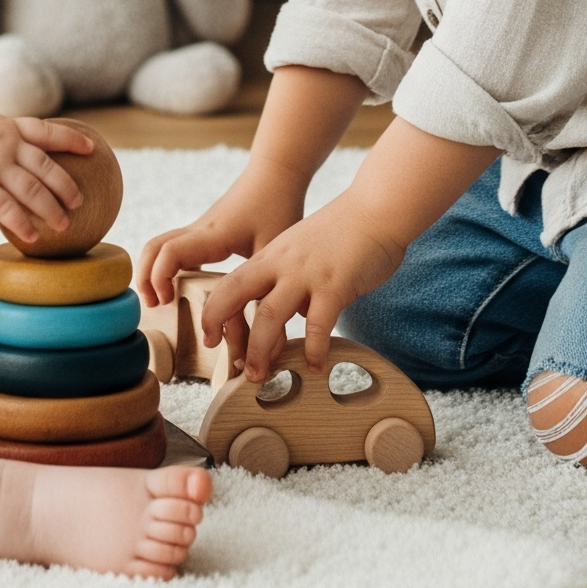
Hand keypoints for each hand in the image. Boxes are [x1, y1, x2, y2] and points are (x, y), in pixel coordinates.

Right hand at [0, 110, 93, 248]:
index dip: (71, 140)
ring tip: (64, 226)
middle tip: (80, 201)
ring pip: (33, 190)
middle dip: (67, 185)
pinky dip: (22, 223)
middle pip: (47, 166)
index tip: (91, 147)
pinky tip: (33, 237)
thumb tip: (11, 154)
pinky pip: (7, 209)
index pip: (46, 131)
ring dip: (52, 209)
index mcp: (6, 128)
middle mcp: (6, 145)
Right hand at [138, 167, 305, 306]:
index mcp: (212, 235)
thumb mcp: (275, 251)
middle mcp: (199, 230)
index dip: (159, 277)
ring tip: (162, 301)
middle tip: (155, 305)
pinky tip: (182, 287)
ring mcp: (199, 229)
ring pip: (160, 246)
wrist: (276, 174)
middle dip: (146, 278)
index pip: (170, 252)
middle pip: (153, 248)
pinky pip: (175, 247)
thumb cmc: (278, 207)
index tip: (165, 301)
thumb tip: (265, 343)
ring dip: (153, 272)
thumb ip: (266, 294)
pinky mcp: (205, 231)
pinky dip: (167, 266)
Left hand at [199, 194, 405, 383]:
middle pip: (236, 295)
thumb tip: (292, 313)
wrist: (375, 209)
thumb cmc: (343, 232)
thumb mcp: (302, 249)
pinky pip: (318, 325)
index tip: (211, 338)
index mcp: (271, 256)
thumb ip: (290, 278)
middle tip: (229, 365)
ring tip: (261, 377)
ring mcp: (306, 274)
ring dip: (261, 350)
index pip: (229, 284)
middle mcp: (281, 264)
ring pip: (269, 315)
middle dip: (224, 330)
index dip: (214, 312)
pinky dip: (314, 350)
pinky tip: (317, 367)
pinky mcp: (334, 285)